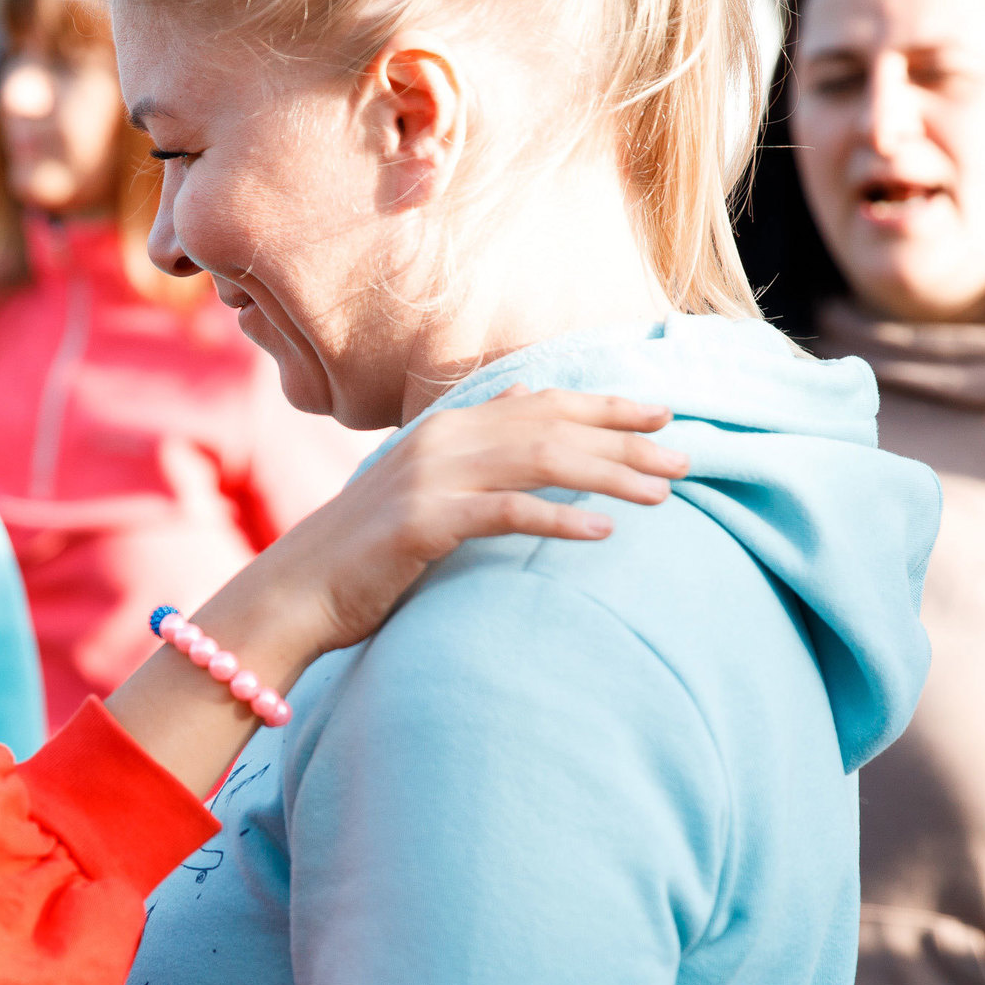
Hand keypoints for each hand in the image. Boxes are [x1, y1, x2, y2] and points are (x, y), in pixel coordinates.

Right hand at [106, 389, 684, 794]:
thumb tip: (529, 395)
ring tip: (663, 490)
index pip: (542, 404)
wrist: (298, 590)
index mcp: (447, 427)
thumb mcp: (424, 481)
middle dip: (624, 438)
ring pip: (539, 462)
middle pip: (552, 427)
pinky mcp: (423, 522)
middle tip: (685, 453)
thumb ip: (477, 439)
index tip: (663, 410)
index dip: (606, 404)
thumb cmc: (366, 547)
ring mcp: (431, 478)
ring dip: (608, 473)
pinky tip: (601, 530)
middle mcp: (443, 439)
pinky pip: (505, 513)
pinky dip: (557, 518)